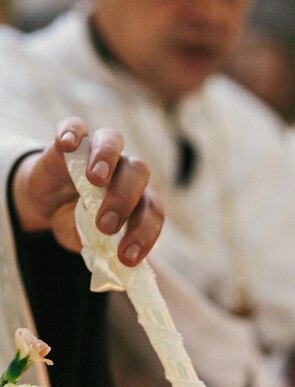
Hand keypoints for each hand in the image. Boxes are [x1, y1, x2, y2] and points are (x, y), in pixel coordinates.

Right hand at [12, 117, 163, 265]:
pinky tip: (66, 145)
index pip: (152, 211)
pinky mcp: (72, 140)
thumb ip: (96, 244)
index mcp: (139, 199)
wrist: (49, 204)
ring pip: (113, 142)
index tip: (127, 257)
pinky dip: (71, 132)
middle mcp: (125, 171)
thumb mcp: (85, 239)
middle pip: (138, 172)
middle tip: (104, 226)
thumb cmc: (78, 221)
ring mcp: (100, 152)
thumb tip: (105, 250)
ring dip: (107, 159)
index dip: (144, 234)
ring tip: (94, 180)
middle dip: (124, 199)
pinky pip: (75, 126)